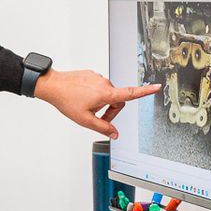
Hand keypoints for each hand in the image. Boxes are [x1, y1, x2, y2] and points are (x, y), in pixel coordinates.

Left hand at [32, 69, 160, 138]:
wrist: (53, 86)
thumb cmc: (67, 100)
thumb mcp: (85, 120)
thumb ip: (103, 128)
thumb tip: (115, 134)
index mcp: (106, 93)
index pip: (130, 93)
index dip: (145, 91)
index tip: (157, 87)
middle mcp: (104, 83)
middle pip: (117, 100)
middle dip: (110, 111)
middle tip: (97, 119)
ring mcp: (98, 77)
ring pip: (108, 94)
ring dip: (102, 104)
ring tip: (86, 107)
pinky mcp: (91, 75)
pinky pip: (99, 87)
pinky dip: (95, 95)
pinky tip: (82, 98)